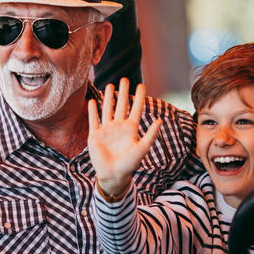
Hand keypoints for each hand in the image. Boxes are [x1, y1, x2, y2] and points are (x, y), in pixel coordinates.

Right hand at [88, 78, 161, 198]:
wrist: (113, 175)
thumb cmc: (130, 164)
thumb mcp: (142, 148)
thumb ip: (151, 135)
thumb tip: (161, 120)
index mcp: (131, 129)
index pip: (136, 109)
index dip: (139, 97)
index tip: (141, 85)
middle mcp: (118, 127)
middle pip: (121, 105)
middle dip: (123, 92)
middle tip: (124, 79)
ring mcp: (106, 130)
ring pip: (107, 110)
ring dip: (108, 98)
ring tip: (110, 85)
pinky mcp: (95, 136)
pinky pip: (93, 120)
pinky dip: (92, 111)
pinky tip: (92, 101)